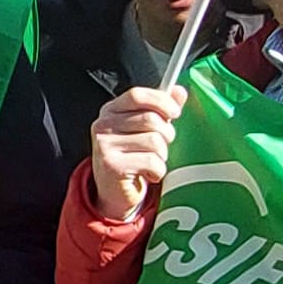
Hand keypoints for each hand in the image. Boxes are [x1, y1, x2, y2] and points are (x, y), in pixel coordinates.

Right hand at [84, 86, 184, 222]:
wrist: (114, 192)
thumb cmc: (132, 156)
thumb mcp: (144, 129)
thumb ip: (160, 109)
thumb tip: (179, 92)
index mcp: (111, 111)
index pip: (137, 95)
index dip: (161, 101)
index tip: (175, 112)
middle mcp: (103, 125)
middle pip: (151, 119)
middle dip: (166, 134)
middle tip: (160, 146)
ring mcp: (105, 145)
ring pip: (154, 141)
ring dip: (161, 155)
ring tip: (151, 162)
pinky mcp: (111, 165)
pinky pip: (151, 162)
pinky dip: (157, 171)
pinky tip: (148, 174)